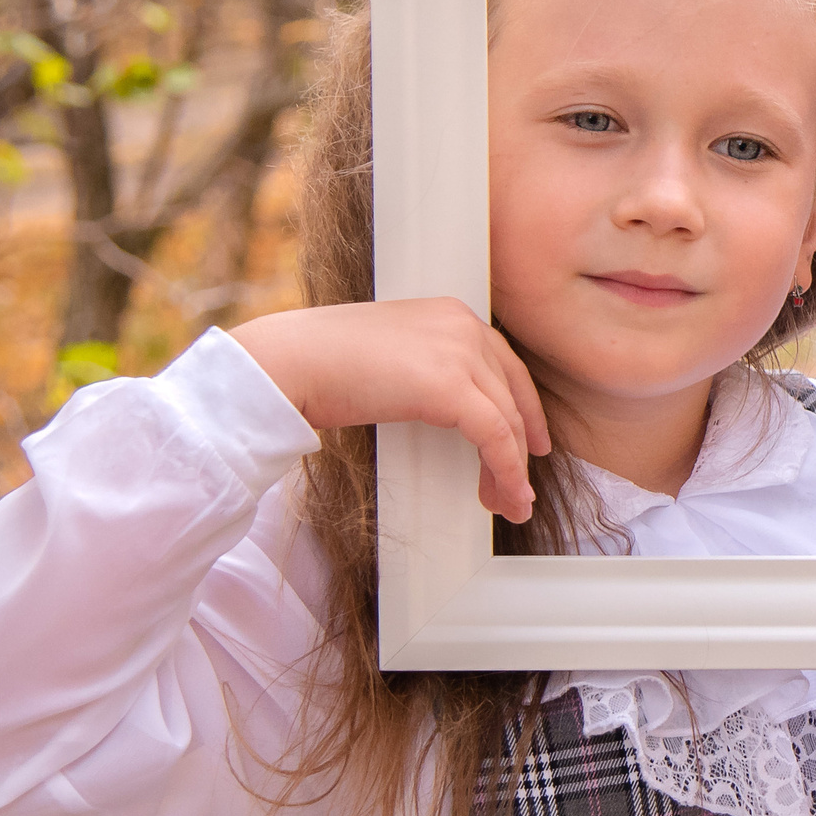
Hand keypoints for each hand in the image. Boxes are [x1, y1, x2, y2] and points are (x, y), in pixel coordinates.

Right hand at [229, 299, 546, 521]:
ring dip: (513, 468)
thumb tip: (440, 406)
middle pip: (513, 390)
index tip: (526, 438)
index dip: (521, 405)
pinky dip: (505, 470)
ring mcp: (461, 352)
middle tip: (520, 482)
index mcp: (450, 312)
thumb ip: (424, 369)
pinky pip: (495, 435)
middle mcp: (464, 325)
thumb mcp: (391, 355)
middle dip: (521, 441)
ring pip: (508, 418)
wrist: (289, 362)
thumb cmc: (321, 363)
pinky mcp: (452, 387)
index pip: (502, 363)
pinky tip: (506, 495)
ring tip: (512, 503)